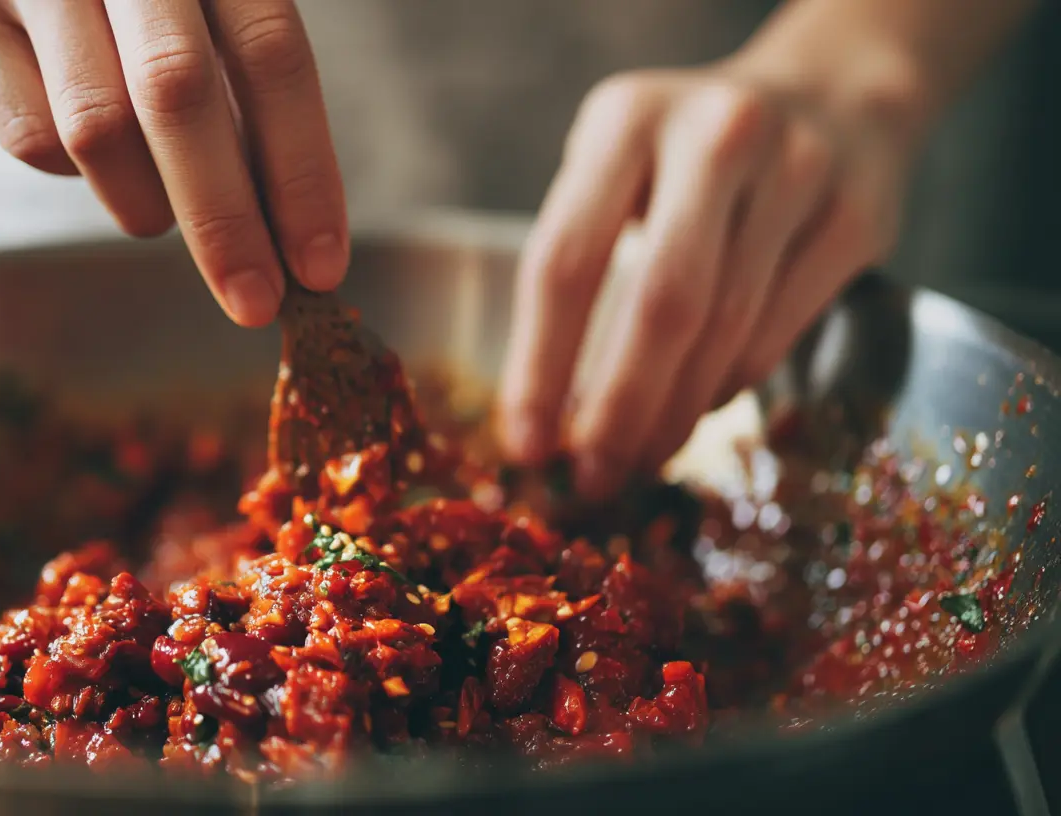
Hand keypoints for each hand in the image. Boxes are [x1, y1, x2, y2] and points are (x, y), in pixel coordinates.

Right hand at [0, 0, 347, 326]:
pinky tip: (81, 144)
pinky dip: (72, 171)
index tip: (319, 266)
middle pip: (179, 93)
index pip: (270, 55)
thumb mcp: (197, 8)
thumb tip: (288, 228)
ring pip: (96, 129)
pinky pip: (28, 136)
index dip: (301, 169)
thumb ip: (240, 84)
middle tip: (255, 301)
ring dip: (144, 201)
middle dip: (225, 219)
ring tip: (159, 206)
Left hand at [497, 62, 915, 500]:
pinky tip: (697, 408)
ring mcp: (799, 171)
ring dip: (673, 413)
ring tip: (637, 457)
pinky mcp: (858, 217)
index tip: (525, 445)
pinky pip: (777, 333)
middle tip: (592, 478)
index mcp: (626, 119)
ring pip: (727, 329)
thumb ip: (578, 260)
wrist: (831, 93)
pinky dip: (728, 387)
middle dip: (620, 410)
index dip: (540, 366)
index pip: (566, 260)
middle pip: (662, 304)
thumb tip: (547, 411)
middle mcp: (716, 135)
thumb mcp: (615, 166)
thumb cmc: (685, 155)